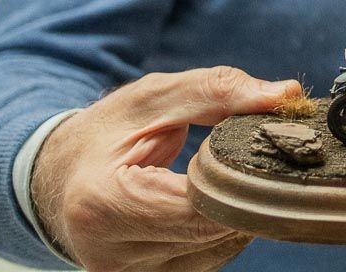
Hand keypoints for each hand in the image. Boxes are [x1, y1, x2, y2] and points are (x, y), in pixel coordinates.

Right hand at [31, 66, 300, 271]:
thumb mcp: (155, 98)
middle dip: (246, 192)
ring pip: (220, 250)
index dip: (238, 177)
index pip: (198, 206)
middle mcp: (111, 254)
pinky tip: (217, 200)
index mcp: (102, 204)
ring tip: (232, 175)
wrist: (61, 175)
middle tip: (262, 155)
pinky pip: (210, 259)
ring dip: (239, 212)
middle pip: (213, 232)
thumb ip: (219, 92)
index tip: (262, 147)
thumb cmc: (107, 132)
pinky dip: (224, 228)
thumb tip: (284, 95)